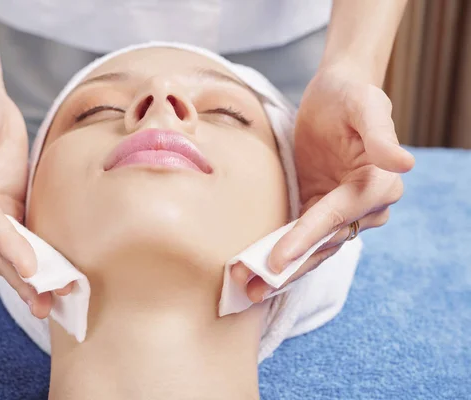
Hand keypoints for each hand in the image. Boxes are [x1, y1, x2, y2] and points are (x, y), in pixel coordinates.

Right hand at [0, 73, 65, 316]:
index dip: (4, 242)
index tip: (28, 265)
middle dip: (19, 274)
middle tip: (45, 303)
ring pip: (7, 250)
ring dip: (29, 278)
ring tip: (51, 305)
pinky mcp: (6, 209)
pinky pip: (21, 238)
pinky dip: (37, 260)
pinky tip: (54, 281)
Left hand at [231, 61, 414, 301]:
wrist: (335, 94)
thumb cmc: (351, 96)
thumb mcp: (365, 106)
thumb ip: (380, 134)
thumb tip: (404, 164)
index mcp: (376, 184)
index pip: (334, 216)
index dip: (305, 238)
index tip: (277, 259)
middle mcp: (364, 206)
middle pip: (322, 242)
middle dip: (288, 266)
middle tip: (253, 285)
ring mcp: (342, 211)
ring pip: (313, 249)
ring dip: (283, 270)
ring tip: (250, 289)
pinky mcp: (321, 209)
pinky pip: (304, 239)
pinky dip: (284, 256)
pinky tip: (259, 273)